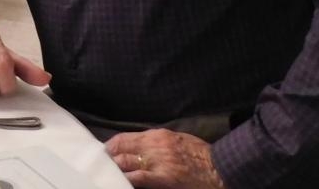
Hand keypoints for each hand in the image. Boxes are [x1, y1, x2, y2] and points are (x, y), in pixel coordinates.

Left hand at [105, 130, 225, 187]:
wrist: (222, 169)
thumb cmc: (202, 156)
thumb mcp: (177, 140)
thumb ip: (157, 143)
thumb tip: (139, 147)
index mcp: (156, 135)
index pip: (124, 138)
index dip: (110, 147)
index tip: (102, 154)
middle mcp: (154, 146)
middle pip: (120, 149)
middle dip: (107, 157)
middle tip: (96, 165)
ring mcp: (158, 162)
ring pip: (125, 162)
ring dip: (112, 168)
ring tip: (102, 174)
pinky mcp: (164, 178)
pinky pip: (138, 177)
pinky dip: (125, 179)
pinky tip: (116, 181)